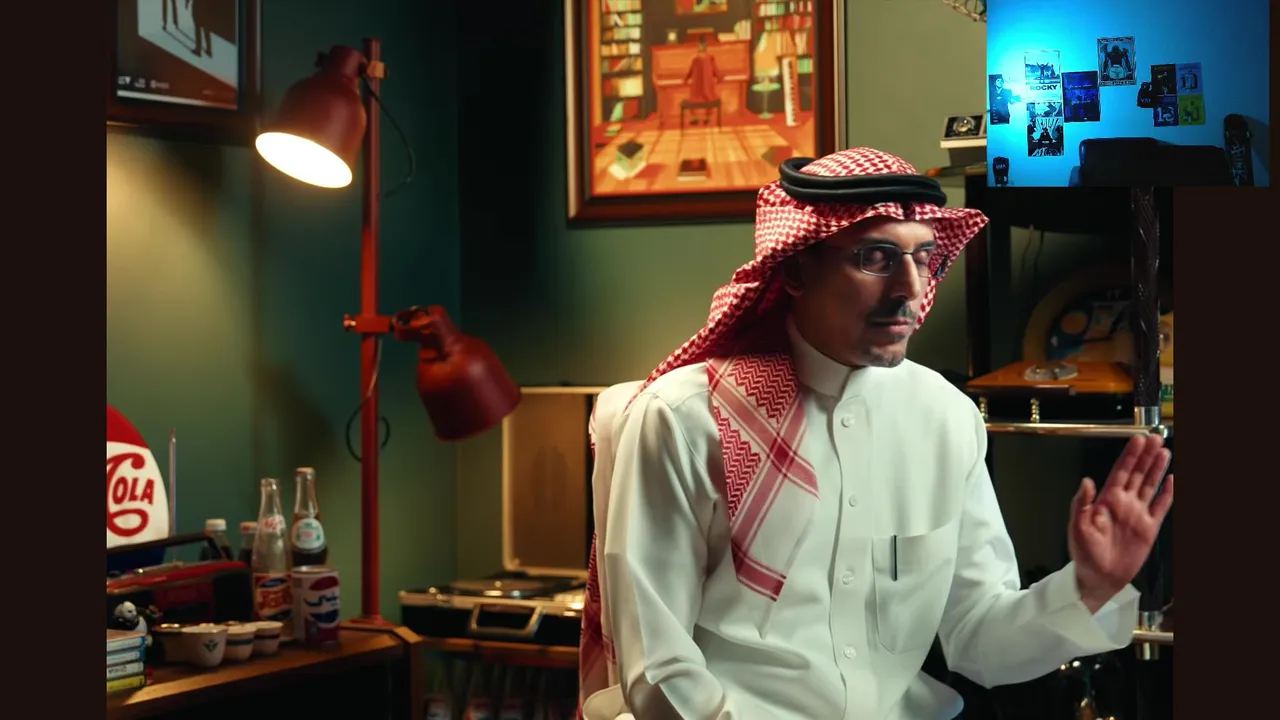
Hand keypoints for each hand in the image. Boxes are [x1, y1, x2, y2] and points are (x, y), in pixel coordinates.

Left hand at [1068, 433, 1173, 612]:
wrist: (1098, 577)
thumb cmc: (1084, 553)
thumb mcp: (1077, 527)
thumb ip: (1081, 503)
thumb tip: (1086, 481)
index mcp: (1106, 500)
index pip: (1120, 471)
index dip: (1130, 455)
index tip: (1138, 440)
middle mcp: (1123, 503)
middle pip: (1137, 473)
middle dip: (1146, 456)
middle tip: (1155, 438)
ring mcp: (1137, 514)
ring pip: (1150, 485)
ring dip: (1157, 469)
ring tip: (1164, 452)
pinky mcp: (1149, 528)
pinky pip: (1160, 507)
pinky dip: (1167, 494)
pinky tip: (1171, 480)